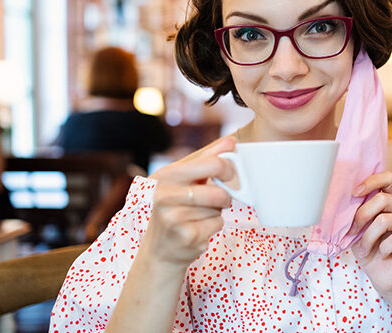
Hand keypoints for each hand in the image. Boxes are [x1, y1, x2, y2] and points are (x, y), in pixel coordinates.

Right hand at [140, 137, 235, 268]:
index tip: (231, 174)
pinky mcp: (185, 236)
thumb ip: (207, 159)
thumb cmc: (175, 210)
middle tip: (222, 198)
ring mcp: (173, 217)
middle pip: (218, 189)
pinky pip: (217, 223)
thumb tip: (230, 141)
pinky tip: (198, 229)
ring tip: (201, 215)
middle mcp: (164, 195)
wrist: (160, 251)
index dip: (229, 168)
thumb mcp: (184, 181)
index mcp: (165, 176)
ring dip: (217, 211)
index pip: (210, 162)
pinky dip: (214, 226)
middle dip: (226, 195)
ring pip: (218, 207)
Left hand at [348, 171, 391, 295]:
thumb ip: (356, 211)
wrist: (382, 277)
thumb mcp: (358, 228)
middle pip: (382, 199)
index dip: (371, 181)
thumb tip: (343, 197)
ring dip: (368, 237)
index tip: (354, 193)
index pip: (388, 177)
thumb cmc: (369, 249)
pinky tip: (383, 253)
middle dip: (361, 217)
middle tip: (352, 232)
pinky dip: (383, 248)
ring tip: (366, 249)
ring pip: (385, 220)